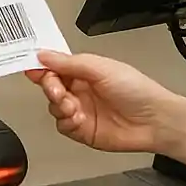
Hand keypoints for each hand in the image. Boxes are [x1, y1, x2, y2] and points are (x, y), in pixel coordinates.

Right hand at [25, 51, 176, 153]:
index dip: (42, 66)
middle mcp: (81, 89)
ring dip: (59, 106)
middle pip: (50, 86)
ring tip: (73, 106)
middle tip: (57, 89)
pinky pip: (62, 126)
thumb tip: (44, 55)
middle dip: (50, 87)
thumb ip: (70, 63)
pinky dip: (66, 122)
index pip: (55, 65)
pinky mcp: (82, 130)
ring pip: (53, 107)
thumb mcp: (101, 68)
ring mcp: (81, 110)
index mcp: (85, 70)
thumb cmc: (137, 90)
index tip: (32, 68)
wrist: (153, 120)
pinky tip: (79, 119)